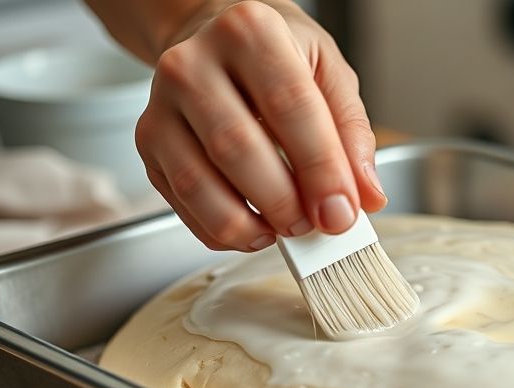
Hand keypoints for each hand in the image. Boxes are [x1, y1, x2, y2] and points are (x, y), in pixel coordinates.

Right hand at [135, 0, 385, 251]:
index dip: (320, 169)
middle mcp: (194, 63)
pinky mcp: (148, 140)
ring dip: (247, 224)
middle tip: (312, 224)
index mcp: (250, 31)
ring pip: (198, 182)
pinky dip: (220, 229)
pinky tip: (252, 226)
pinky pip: (181, 201)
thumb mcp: (329, 73)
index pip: (290, 107)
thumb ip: (352, 134)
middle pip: (237, 148)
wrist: (216, 35)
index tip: (341, 212)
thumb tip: (365, 195)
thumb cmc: (276, 55)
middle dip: (282, 202)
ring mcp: (162, 102)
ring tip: (283, 229)